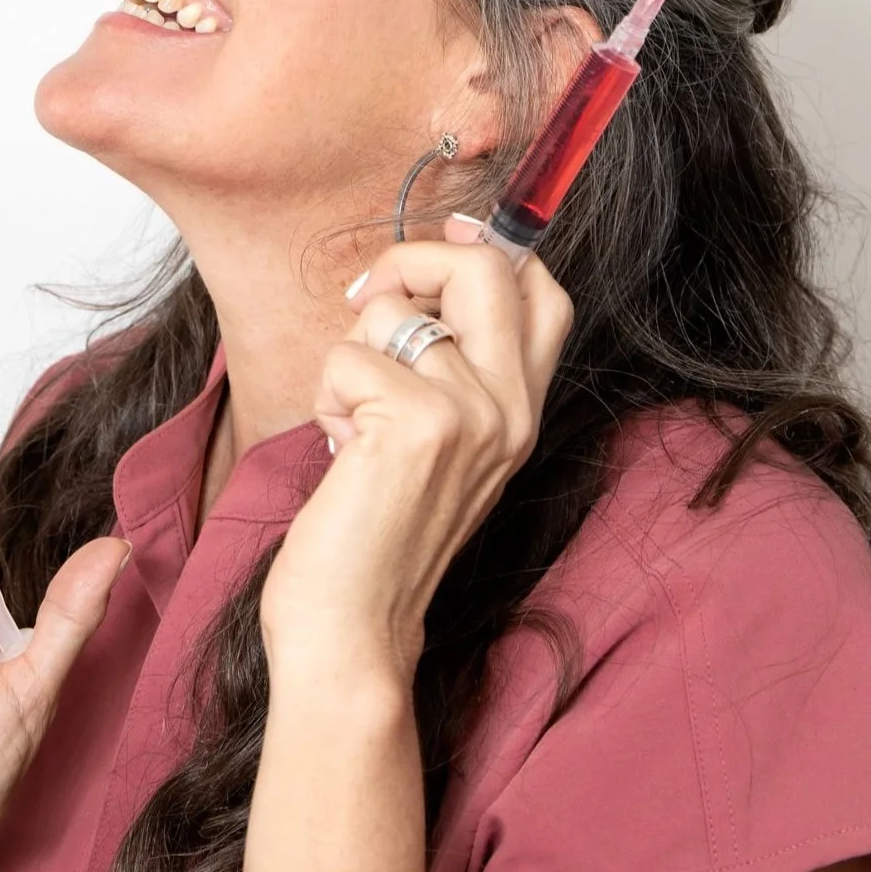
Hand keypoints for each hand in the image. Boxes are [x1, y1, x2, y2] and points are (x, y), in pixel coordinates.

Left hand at [259, 218, 573, 681]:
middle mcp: (513, 408)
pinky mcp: (420, 425)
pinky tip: (341, 453)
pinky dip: (326, 398)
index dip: (493, 249)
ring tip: (354, 428)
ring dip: (348, 359)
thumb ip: (448, 367)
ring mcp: (474, 414)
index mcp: (522, 410)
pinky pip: (348, 355)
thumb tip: (418, 274)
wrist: (353, 629)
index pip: (545, 292)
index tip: (443, 242)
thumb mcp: (437, 443)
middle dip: (411, 262)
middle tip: (366, 304)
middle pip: (486, 266)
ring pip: (391, 313)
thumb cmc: (375, 532)